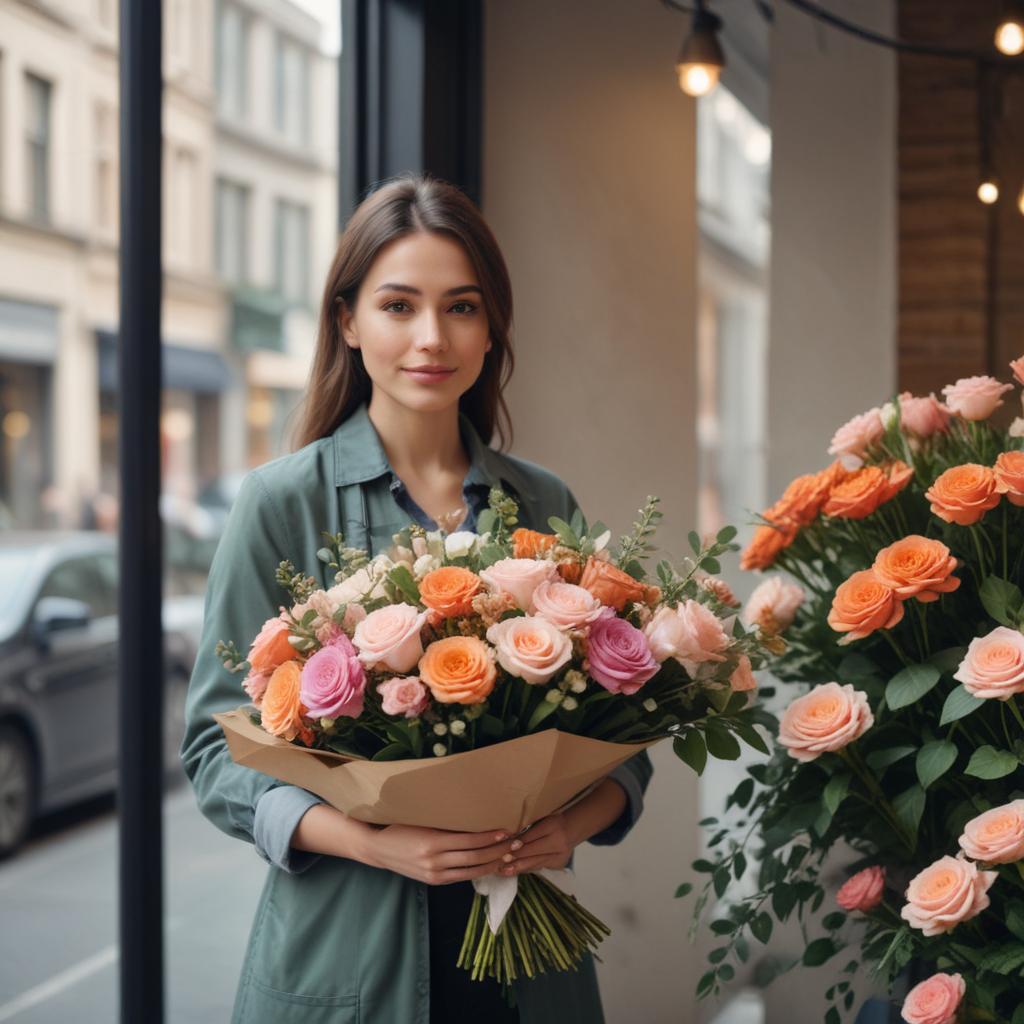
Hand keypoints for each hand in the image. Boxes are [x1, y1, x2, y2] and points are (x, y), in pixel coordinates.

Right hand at [358, 822, 521, 885]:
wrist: (378, 849)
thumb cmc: (401, 826)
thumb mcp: (422, 820)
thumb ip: (445, 823)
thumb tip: (476, 816)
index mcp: (433, 840)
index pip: (470, 840)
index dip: (490, 836)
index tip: (507, 830)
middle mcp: (435, 859)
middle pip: (475, 856)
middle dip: (499, 850)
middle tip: (517, 842)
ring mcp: (435, 873)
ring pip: (472, 869)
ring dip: (494, 862)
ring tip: (511, 854)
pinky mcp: (434, 881)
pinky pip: (463, 877)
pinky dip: (480, 871)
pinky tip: (492, 865)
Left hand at [497, 811, 576, 877]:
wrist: (572, 830)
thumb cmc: (552, 821)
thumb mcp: (542, 819)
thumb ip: (528, 829)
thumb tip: (509, 839)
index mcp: (552, 826)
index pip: (532, 836)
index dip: (519, 842)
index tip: (507, 847)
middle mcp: (557, 842)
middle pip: (534, 851)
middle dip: (517, 857)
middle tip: (503, 860)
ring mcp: (559, 855)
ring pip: (536, 862)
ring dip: (519, 866)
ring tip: (505, 870)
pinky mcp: (558, 864)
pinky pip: (539, 867)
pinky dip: (526, 868)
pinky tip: (516, 871)